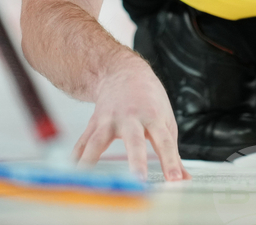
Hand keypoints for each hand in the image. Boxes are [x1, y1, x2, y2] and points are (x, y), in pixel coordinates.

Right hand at [72, 52, 189, 181]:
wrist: (124, 72)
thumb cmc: (149, 99)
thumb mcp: (166, 120)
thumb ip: (172, 152)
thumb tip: (184, 179)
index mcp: (153, 117)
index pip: (165, 142)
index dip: (171, 161)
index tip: (176, 180)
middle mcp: (131, 118)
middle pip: (134, 141)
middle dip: (136, 161)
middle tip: (139, 181)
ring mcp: (109, 120)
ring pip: (98, 142)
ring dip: (92, 160)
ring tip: (89, 182)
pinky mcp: (94, 123)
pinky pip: (82, 142)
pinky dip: (76, 158)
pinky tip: (71, 173)